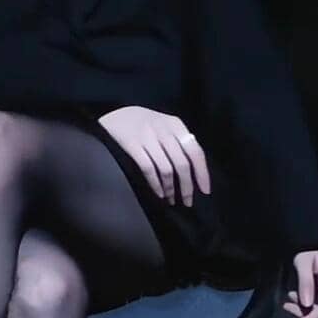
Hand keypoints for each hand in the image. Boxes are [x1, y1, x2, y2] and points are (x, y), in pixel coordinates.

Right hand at [97, 106, 211, 205]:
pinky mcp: (132, 145)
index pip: (195, 151)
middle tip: (188, 202)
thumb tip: (195, 169)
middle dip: (187, 186)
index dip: (202, 173)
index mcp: (176, 124)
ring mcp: (147, 137)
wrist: (113, 115)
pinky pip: (148, 168)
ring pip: (166, 169)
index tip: (205, 191)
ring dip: (171, 188)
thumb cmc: (143, 122)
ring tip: (171, 200)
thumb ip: (179, 140)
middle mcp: (164, 130)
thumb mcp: (164, 124)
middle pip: (182, 163)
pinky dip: (155, 184)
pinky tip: (159, 194)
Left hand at [284, 250, 317, 317]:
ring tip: (288, 302)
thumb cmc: (309, 249)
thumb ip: (305, 282)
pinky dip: (305, 303)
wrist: (315, 242)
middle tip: (287, 307)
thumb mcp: (303, 261)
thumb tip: (307, 304)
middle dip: (305, 314)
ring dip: (303, 309)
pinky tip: (294, 297)